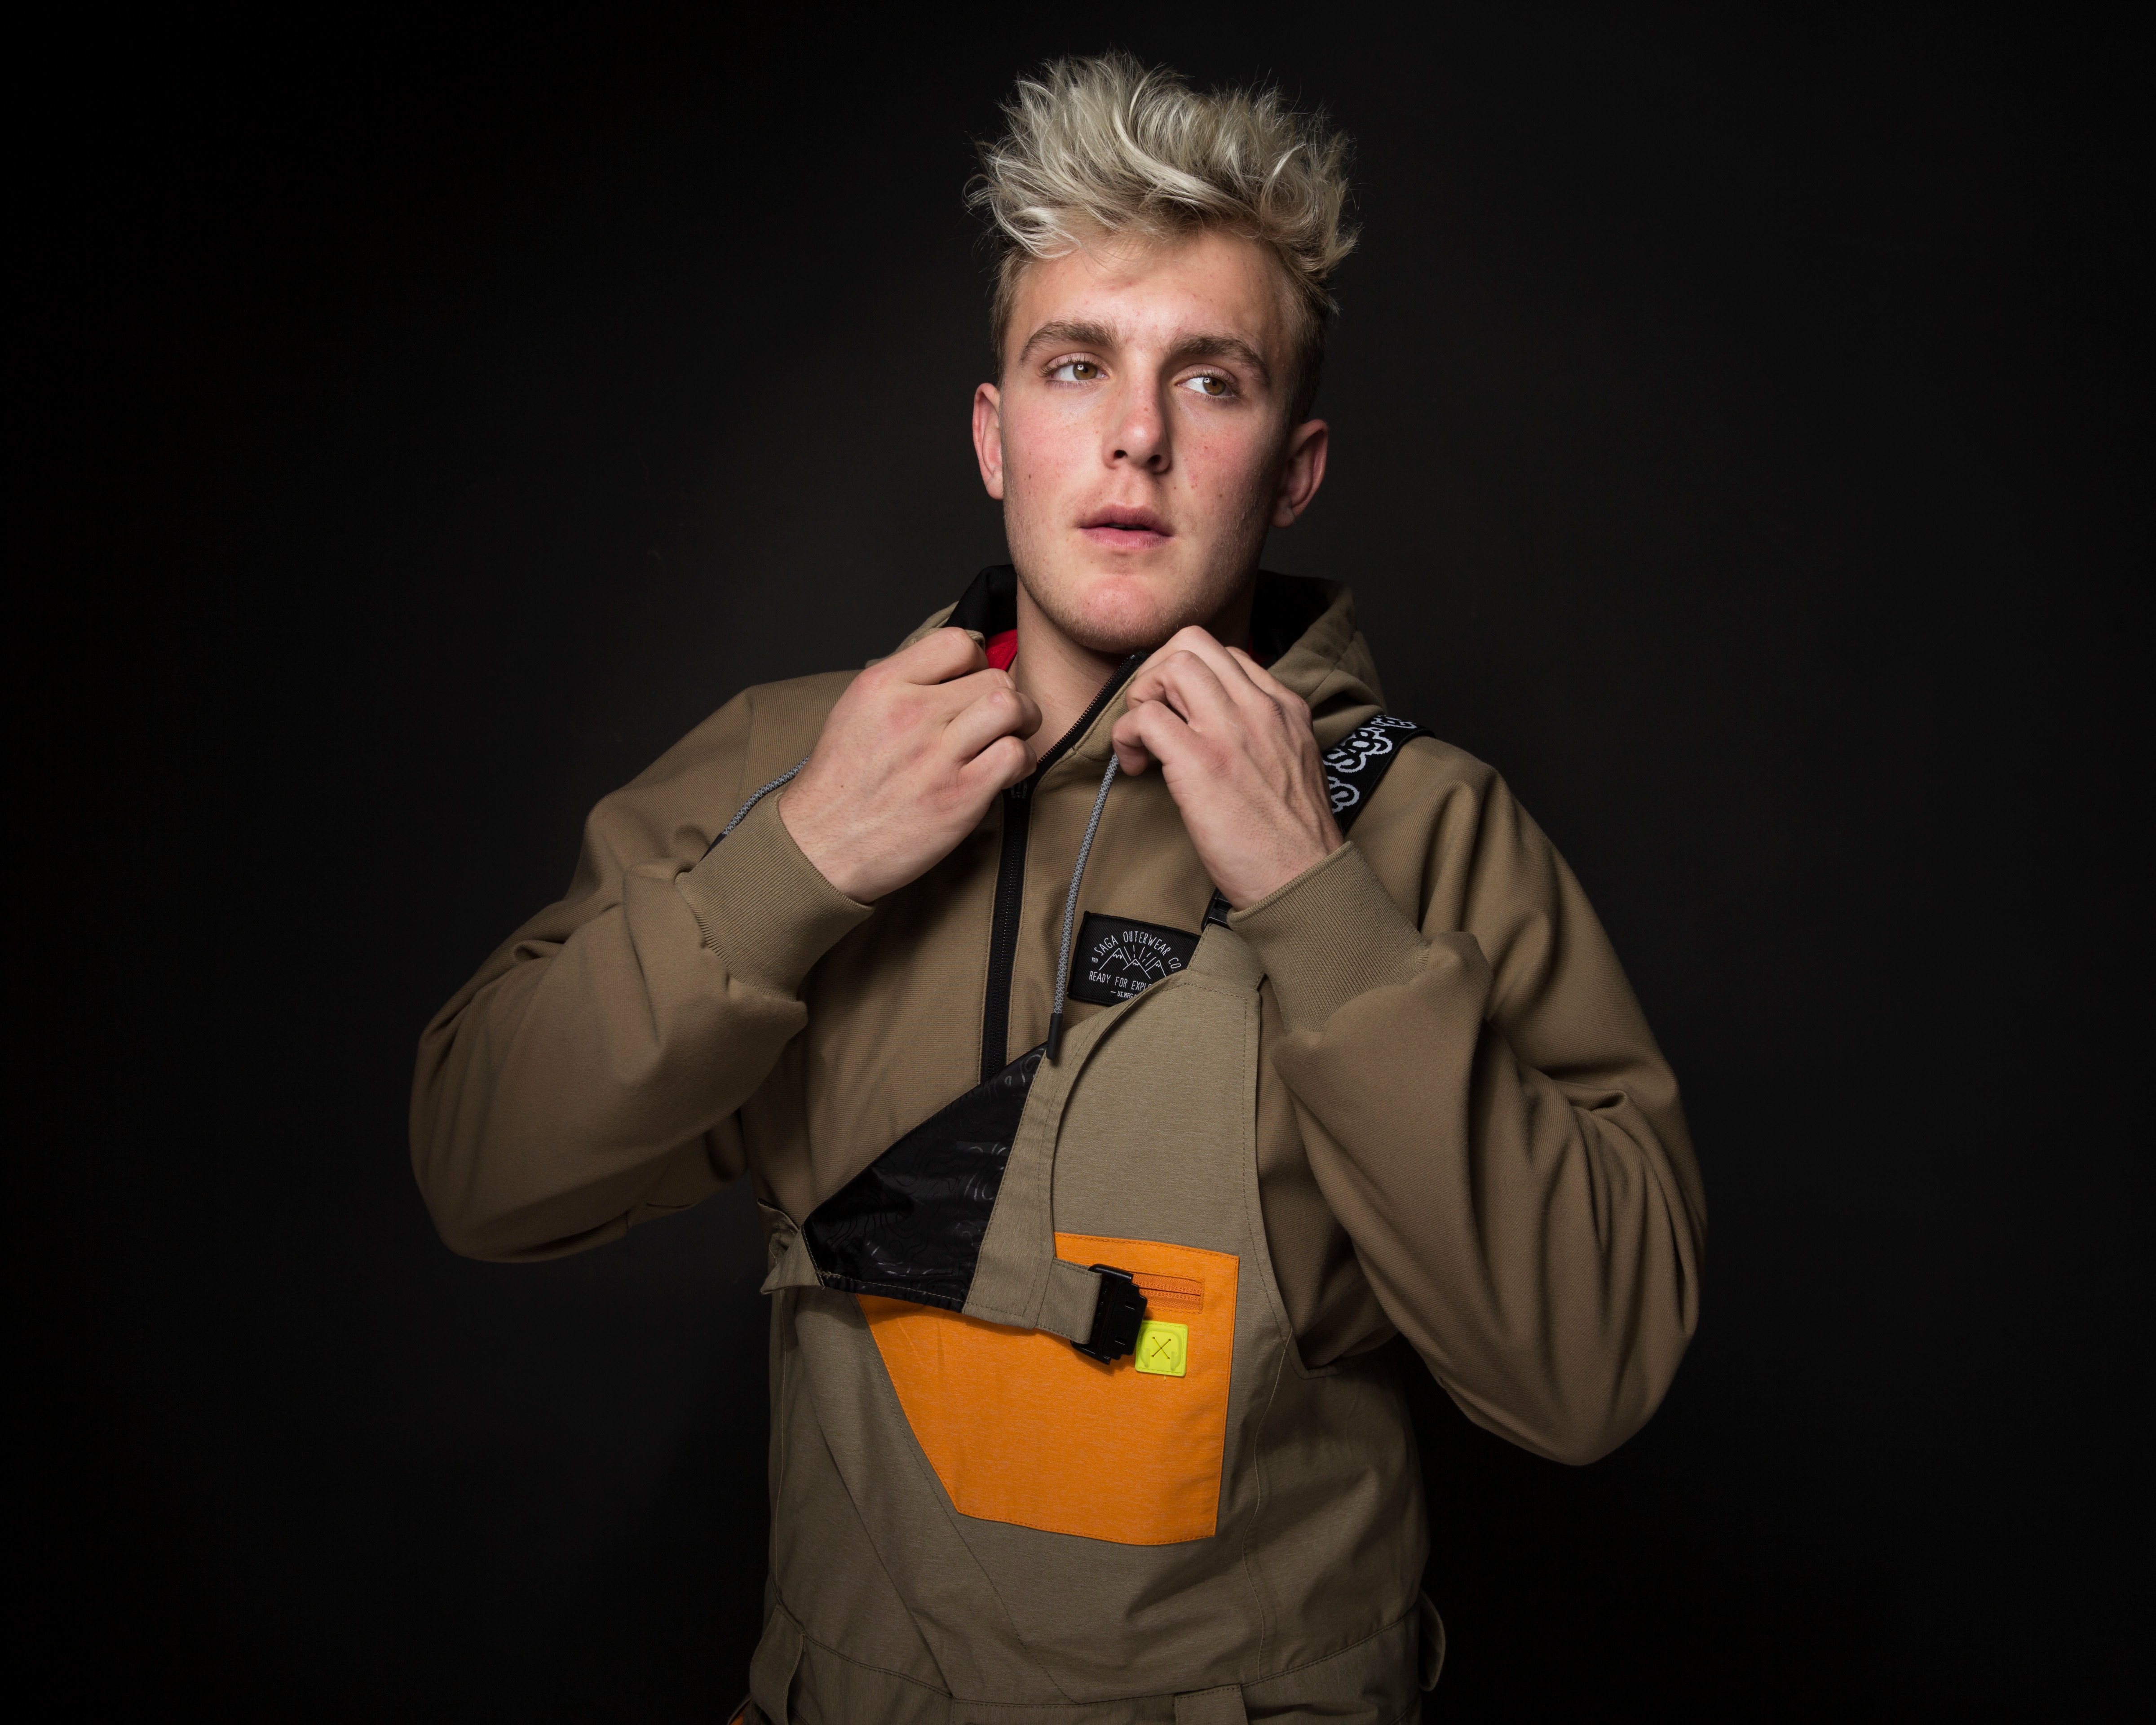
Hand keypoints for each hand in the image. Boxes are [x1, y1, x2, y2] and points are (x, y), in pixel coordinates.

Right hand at [780, 629, 1041, 902]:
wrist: (819, 847)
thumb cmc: (839, 786)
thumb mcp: (856, 713)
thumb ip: (903, 687)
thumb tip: (953, 674)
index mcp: (881, 685)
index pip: (957, 642)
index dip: (976, 662)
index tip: (971, 686)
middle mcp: (910, 712)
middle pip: (994, 677)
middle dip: (1006, 697)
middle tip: (998, 721)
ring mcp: (937, 754)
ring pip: (1011, 706)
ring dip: (1024, 722)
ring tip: (1011, 738)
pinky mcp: (959, 795)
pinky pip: (1015, 754)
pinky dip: (1022, 760)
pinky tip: (1007, 772)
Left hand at [1109, 628, 1341, 908]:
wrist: (1304, 878)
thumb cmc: (1292, 836)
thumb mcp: (1293, 763)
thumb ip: (1262, 734)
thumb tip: (1212, 727)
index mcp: (1284, 707)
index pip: (1226, 655)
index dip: (1187, 678)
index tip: (1178, 714)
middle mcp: (1260, 708)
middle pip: (1192, 644)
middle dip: (1157, 674)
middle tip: (1150, 717)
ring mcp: (1230, 731)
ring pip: (1170, 667)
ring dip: (1141, 698)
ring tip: (1143, 740)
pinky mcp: (1201, 763)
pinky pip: (1146, 717)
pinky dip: (1127, 736)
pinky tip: (1137, 765)